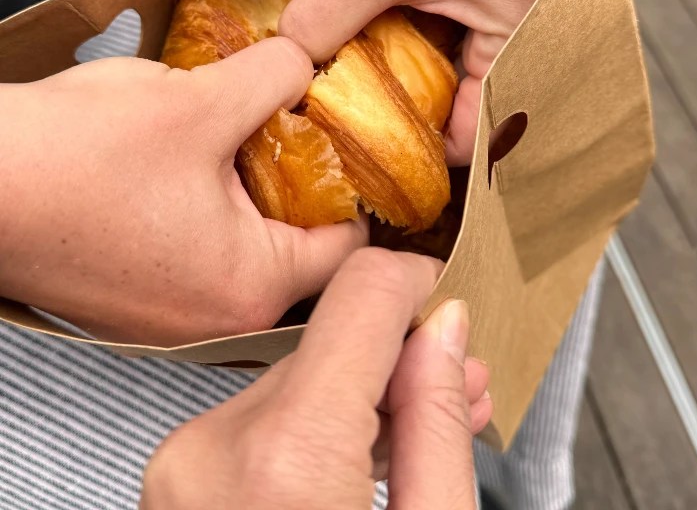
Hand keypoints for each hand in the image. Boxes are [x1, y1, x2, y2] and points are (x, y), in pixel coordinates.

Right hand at [0, 38, 365, 343]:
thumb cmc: (76, 156)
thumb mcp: (201, 100)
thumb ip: (276, 77)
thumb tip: (308, 62)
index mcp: (250, 286)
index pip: (348, 248)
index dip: (362, 188)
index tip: (361, 147)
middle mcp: (213, 318)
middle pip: (298, 250)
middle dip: (304, 186)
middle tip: (305, 130)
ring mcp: (167, 316)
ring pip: (246, 249)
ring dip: (252, 194)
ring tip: (245, 136)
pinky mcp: (131, 297)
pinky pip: (198, 253)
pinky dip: (208, 210)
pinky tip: (191, 161)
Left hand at [141, 248, 491, 509]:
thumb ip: (438, 429)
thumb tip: (442, 333)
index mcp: (285, 459)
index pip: (362, 294)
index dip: (418, 285)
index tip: (449, 305)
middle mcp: (215, 448)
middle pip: (331, 342)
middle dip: (398, 358)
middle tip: (455, 388)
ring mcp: (184, 465)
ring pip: (297, 380)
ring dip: (358, 396)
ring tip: (416, 430)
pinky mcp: (175, 478)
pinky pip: (260, 420)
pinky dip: (312, 430)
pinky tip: (357, 454)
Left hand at [280, 0, 566, 164]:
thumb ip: (326, 21)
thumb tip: (283, 66)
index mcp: (520, 32)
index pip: (474, 127)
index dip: (422, 152)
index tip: (364, 164)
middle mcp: (515, 16)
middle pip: (454, 91)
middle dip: (398, 107)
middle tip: (338, 128)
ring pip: (436, 48)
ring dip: (389, 59)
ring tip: (334, 78)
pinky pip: (428, 8)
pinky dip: (392, 19)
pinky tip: (347, 24)